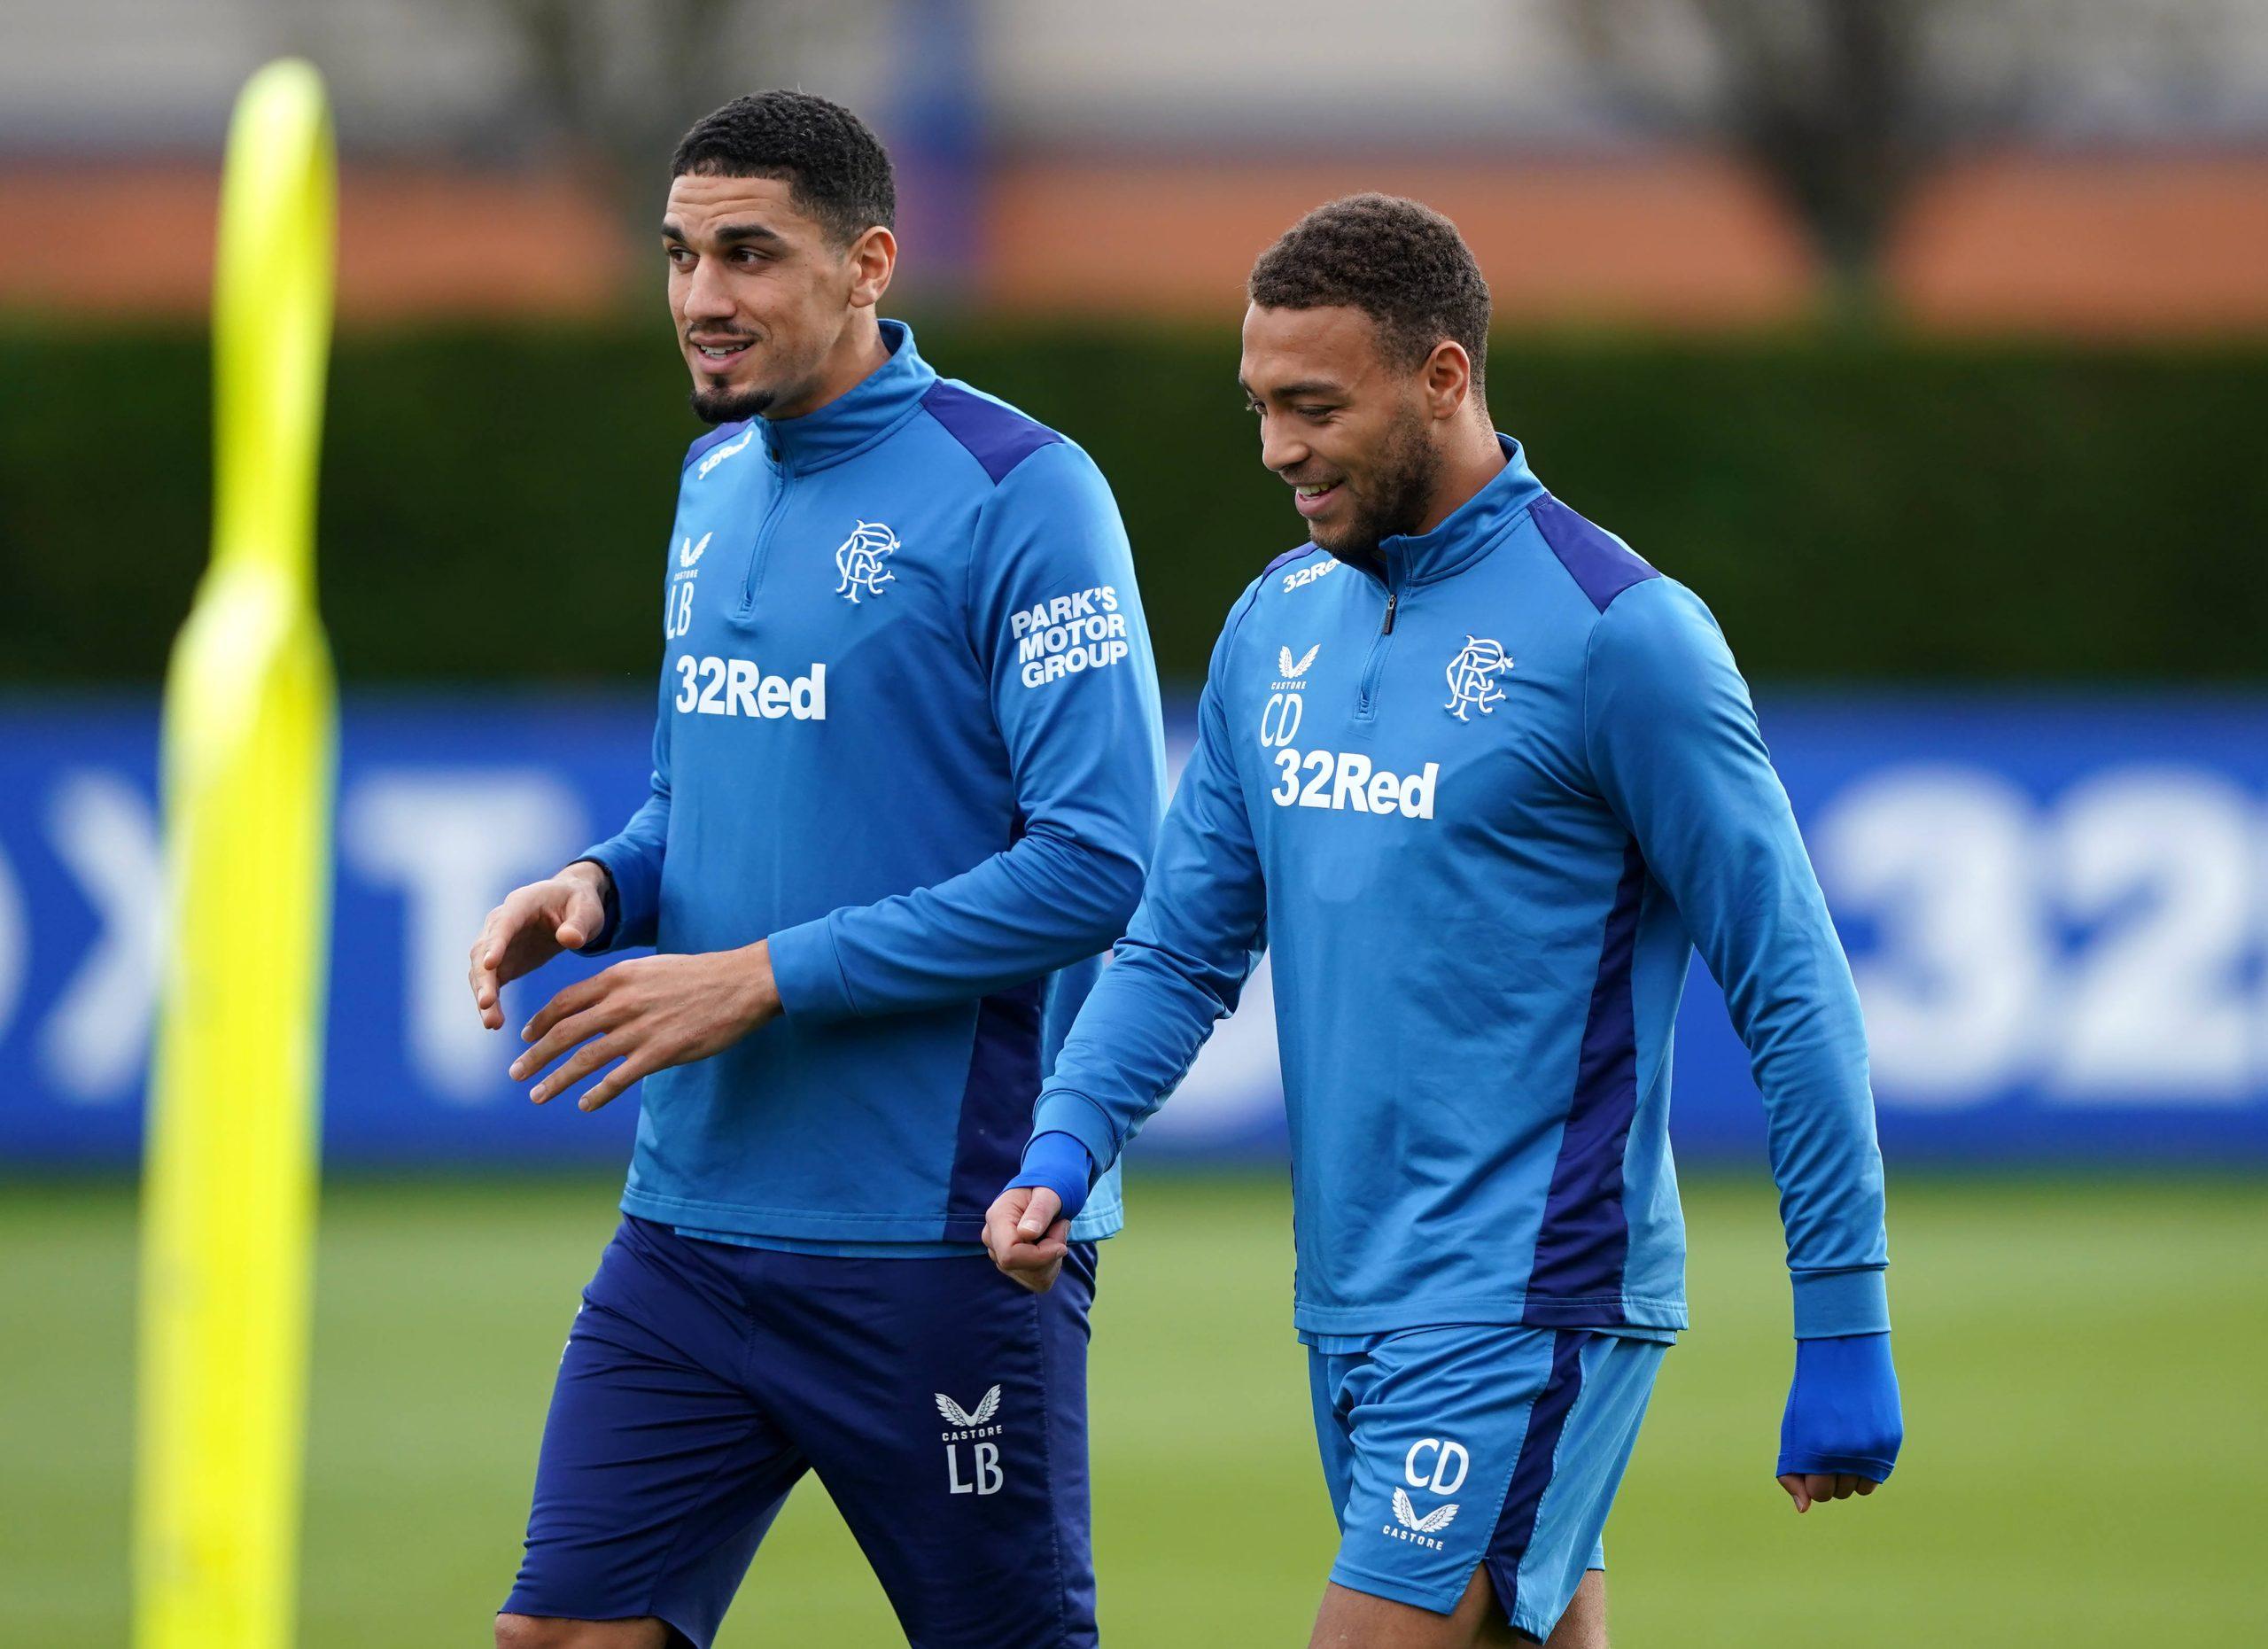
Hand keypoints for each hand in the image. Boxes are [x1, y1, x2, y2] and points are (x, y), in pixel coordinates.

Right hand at [468, 864, 609, 1029]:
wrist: (570, 906)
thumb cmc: (579, 903)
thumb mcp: (587, 910)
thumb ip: (578, 924)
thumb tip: (569, 940)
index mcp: (521, 904)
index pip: (504, 923)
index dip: (496, 943)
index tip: (490, 964)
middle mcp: (500, 922)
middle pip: (483, 951)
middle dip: (484, 978)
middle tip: (486, 1004)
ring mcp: (497, 944)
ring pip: (481, 971)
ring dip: (483, 995)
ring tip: (492, 1023)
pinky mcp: (502, 962)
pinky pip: (491, 983)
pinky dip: (490, 1001)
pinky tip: (494, 1023)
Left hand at [510, 940, 780, 1110]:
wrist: (741, 983)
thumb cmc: (701, 976)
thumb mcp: (652, 969)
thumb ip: (622, 986)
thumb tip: (598, 1005)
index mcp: (618, 977)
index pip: (565, 1001)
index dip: (541, 1021)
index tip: (526, 1037)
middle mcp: (621, 1002)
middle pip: (564, 1032)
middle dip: (535, 1055)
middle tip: (516, 1073)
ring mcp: (639, 1029)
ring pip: (584, 1059)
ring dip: (556, 1080)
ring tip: (538, 1095)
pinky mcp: (659, 1053)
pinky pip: (618, 1079)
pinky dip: (596, 1094)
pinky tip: (585, 1104)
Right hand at [983, 1185, 1068, 1292]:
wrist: (1042, 1192)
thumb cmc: (1046, 1188)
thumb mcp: (1048, 1193)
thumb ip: (1039, 1211)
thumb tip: (1026, 1234)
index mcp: (997, 1218)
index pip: (1010, 1254)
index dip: (1040, 1255)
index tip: (1062, 1244)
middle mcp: (992, 1239)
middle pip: (1024, 1268)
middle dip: (1051, 1254)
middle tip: (1061, 1226)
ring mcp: (999, 1255)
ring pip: (1034, 1278)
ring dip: (1053, 1260)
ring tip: (1054, 1233)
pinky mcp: (1011, 1267)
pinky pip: (1037, 1281)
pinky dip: (1051, 1267)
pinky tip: (1050, 1246)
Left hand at [1776, 1331, 1901, 1513]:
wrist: (1845, 1356)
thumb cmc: (1813, 1394)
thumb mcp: (1794, 1430)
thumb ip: (1794, 1470)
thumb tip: (1803, 1509)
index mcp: (1817, 1450)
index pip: (1818, 1493)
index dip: (1814, 1483)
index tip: (1812, 1466)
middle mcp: (1846, 1453)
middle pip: (1840, 1493)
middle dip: (1831, 1479)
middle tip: (1828, 1451)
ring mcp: (1872, 1448)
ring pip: (1860, 1488)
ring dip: (1850, 1475)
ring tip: (1843, 1445)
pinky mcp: (1890, 1441)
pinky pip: (1878, 1475)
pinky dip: (1868, 1467)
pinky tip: (1858, 1444)